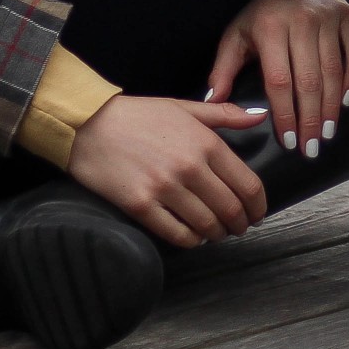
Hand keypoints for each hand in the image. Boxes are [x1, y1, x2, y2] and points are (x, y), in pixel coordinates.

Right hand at [66, 95, 267, 246]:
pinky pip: (176, 234)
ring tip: (217, 233)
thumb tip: (259, 117)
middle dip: (240, 224)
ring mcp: (164, 188)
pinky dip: (191, 240)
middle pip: (230, 209)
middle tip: (239, 228)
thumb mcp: (184, 107)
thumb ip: (225, 115)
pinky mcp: (140, 205)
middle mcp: (189, 167)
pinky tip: (193, 237)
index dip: (258, 206)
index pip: (247, 185)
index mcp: (205, 143)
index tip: (257, 213)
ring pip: (206, 225)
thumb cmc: (138, 115)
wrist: (88, 123)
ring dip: (217, 234)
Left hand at [204, 0, 348, 159]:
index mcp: (270, 28)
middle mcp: (302, 21)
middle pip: (309, 81)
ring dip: (332, 108)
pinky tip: (346, 103)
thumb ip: (223, 69)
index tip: (288, 142)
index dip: (285, 114)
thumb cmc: (259, 12)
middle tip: (311, 149)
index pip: (279, 81)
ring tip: (327, 134)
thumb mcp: (235, 35)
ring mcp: (328, 17)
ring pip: (334, 71)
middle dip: (310, 120)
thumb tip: (213, 103)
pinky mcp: (348, 16)